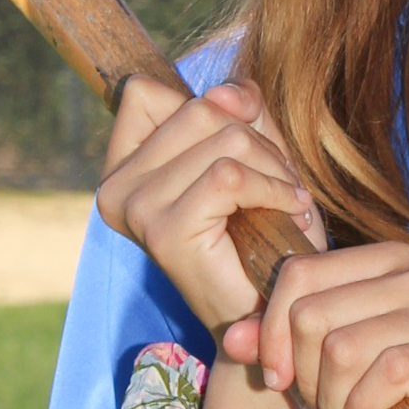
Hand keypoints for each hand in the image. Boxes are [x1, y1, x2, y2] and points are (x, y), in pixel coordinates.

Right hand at [95, 75, 321, 335]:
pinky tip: (292, 210)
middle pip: (198, 109)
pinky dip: (275, 188)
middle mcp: (116, 189)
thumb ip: (239, 112)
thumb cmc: (262, 236)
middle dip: (258, 140)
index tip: (246, 145)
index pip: (145, 92)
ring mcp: (136, 210)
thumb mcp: (252, 154)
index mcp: (122, 170)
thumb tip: (226, 92)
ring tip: (287, 200)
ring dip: (274, 167)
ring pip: (223, 139)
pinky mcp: (167, 231)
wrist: (268, 316)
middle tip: (280, 183)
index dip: (212, 106)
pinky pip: (231, 175)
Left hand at [219, 240, 408, 408]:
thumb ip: (274, 346)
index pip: (301, 272)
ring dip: (334, 399)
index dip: (273, 332)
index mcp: (391, 260)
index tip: (279, 377)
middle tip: (328, 404)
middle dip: (308, 374)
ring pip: (347, 345)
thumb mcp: (311, 374)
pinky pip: (390, 373)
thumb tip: (232, 338)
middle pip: (316, 312)